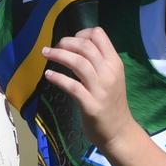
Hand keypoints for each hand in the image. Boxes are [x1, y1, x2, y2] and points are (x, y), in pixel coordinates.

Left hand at [42, 27, 134, 151]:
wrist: (119, 131)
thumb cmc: (112, 103)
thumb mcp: (112, 77)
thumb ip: (99, 63)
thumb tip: (76, 47)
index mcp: (115, 63)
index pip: (99, 35)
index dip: (81, 33)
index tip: (70, 41)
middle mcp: (109, 73)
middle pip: (85, 46)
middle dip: (66, 42)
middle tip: (54, 47)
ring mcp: (101, 89)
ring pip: (78, 62)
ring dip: (59, 55)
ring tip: (46, 54)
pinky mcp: (91, 105)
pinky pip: (72, 86)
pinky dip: (58, 78)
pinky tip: (48, 75)